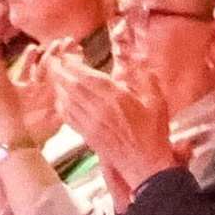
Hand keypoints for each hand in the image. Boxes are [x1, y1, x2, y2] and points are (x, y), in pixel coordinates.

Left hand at [49, 52, 180, 188]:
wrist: (145, 164)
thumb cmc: (153, 132)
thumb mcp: (157, 101)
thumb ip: (144, 77)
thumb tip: (136, 58)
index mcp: (113, 96)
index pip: (81, 73)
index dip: (70, 60)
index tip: (69, 50)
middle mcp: (95, 107)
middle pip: (66, 82)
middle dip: (58, 67)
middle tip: (57, 57)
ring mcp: (86, 121)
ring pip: (62, 96)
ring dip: (58, 82)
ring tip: (59, 73)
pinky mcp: (83, 132)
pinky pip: (65, 112)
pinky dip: (61, 100)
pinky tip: (64, 96)